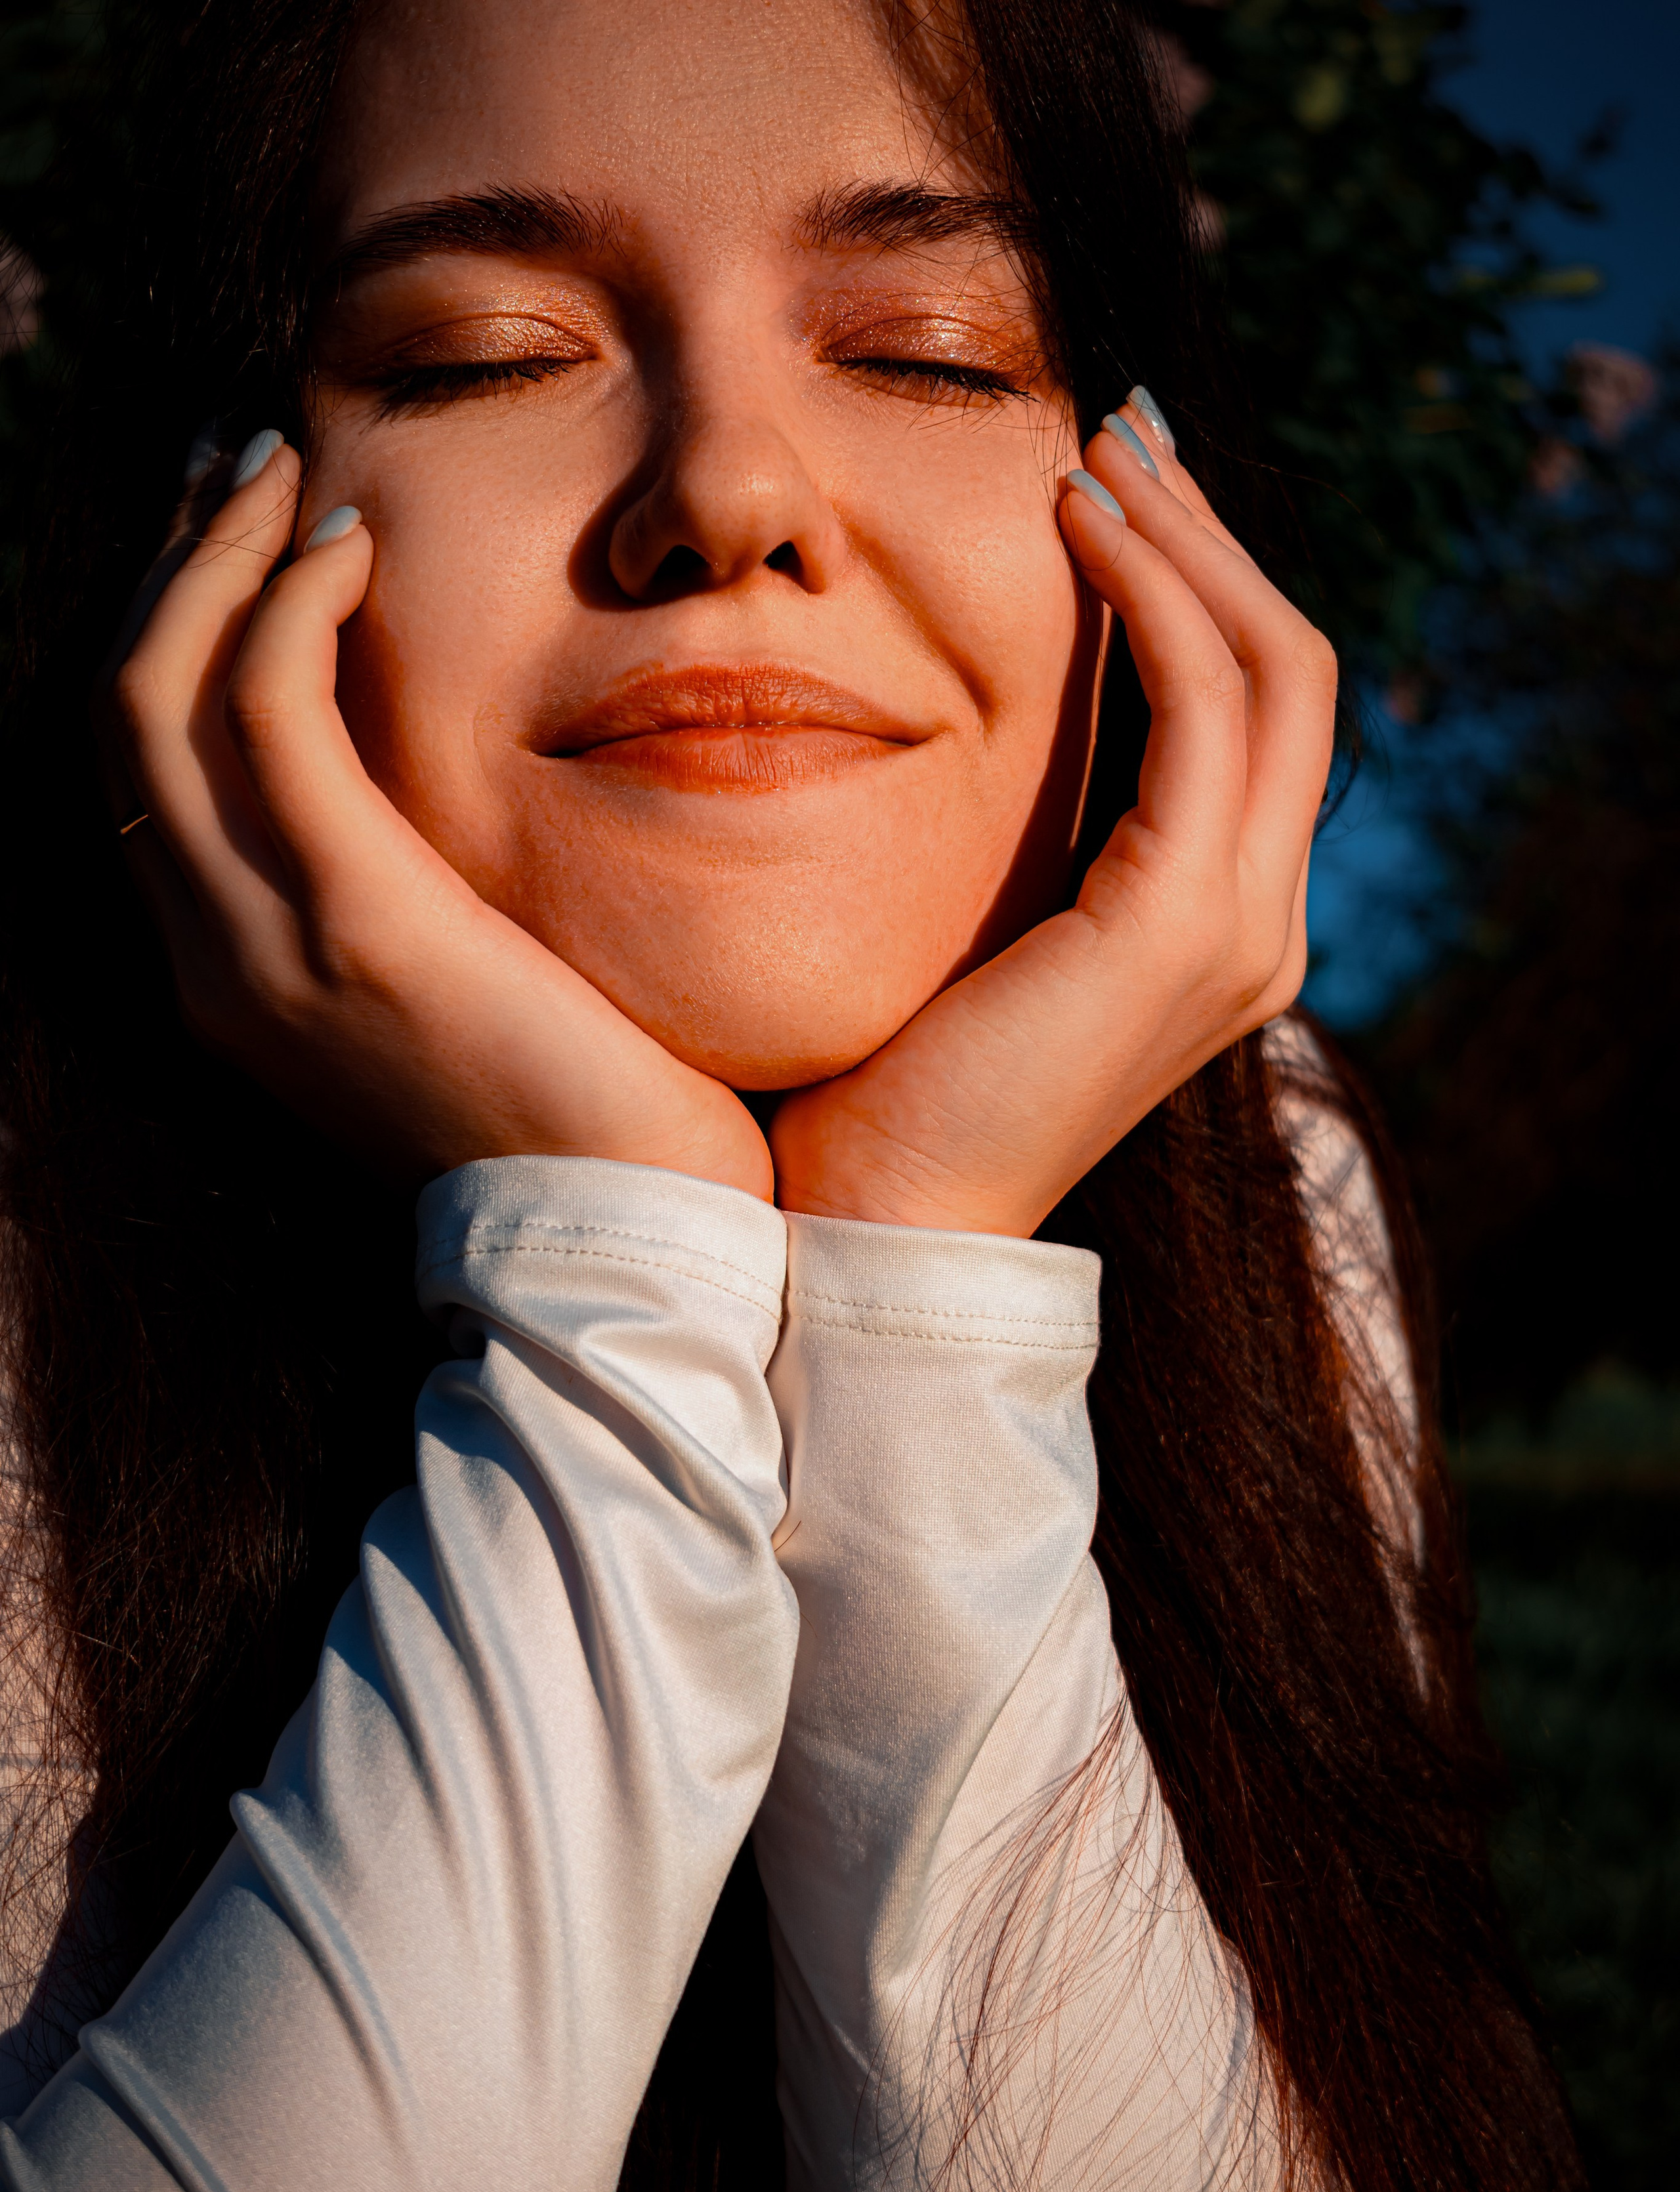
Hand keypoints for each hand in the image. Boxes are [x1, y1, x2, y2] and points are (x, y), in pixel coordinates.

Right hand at [98, 438, 771, 1199]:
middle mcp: (212, 962)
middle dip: (171, 564)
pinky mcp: (354, 920)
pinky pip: (271, 715)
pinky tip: (353, 544)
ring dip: (216, 554)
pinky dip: (291, 607)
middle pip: (123, 714)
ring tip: (286, 463)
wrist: (623, 1234)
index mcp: (229, 979)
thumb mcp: (449, 994)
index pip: (144, 774)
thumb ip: (391, 898)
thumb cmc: (574, 1111)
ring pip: (161, 697)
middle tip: (240, 455)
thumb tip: (413, 794)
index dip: (167, 628)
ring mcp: (263, 947)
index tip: (235, 527)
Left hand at [768, 400, 1333, 1235]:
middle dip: (1210, 534)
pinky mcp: (1183, 922)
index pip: (1254, 712)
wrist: (884, 1223)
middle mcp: (1261, 923)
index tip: (1112, 486)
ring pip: (1270, 667)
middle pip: (1290, 669)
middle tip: (1121, 428)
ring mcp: (1242, 926)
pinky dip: (1153, 597)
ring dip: (1188, 540)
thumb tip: (997, 718)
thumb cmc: (893, 1084)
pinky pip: (1201, 707)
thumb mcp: (979, 927)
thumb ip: (1030, 837)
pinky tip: (1074, 528)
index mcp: (1219, 925)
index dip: (1202, 581)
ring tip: (1098, 450)